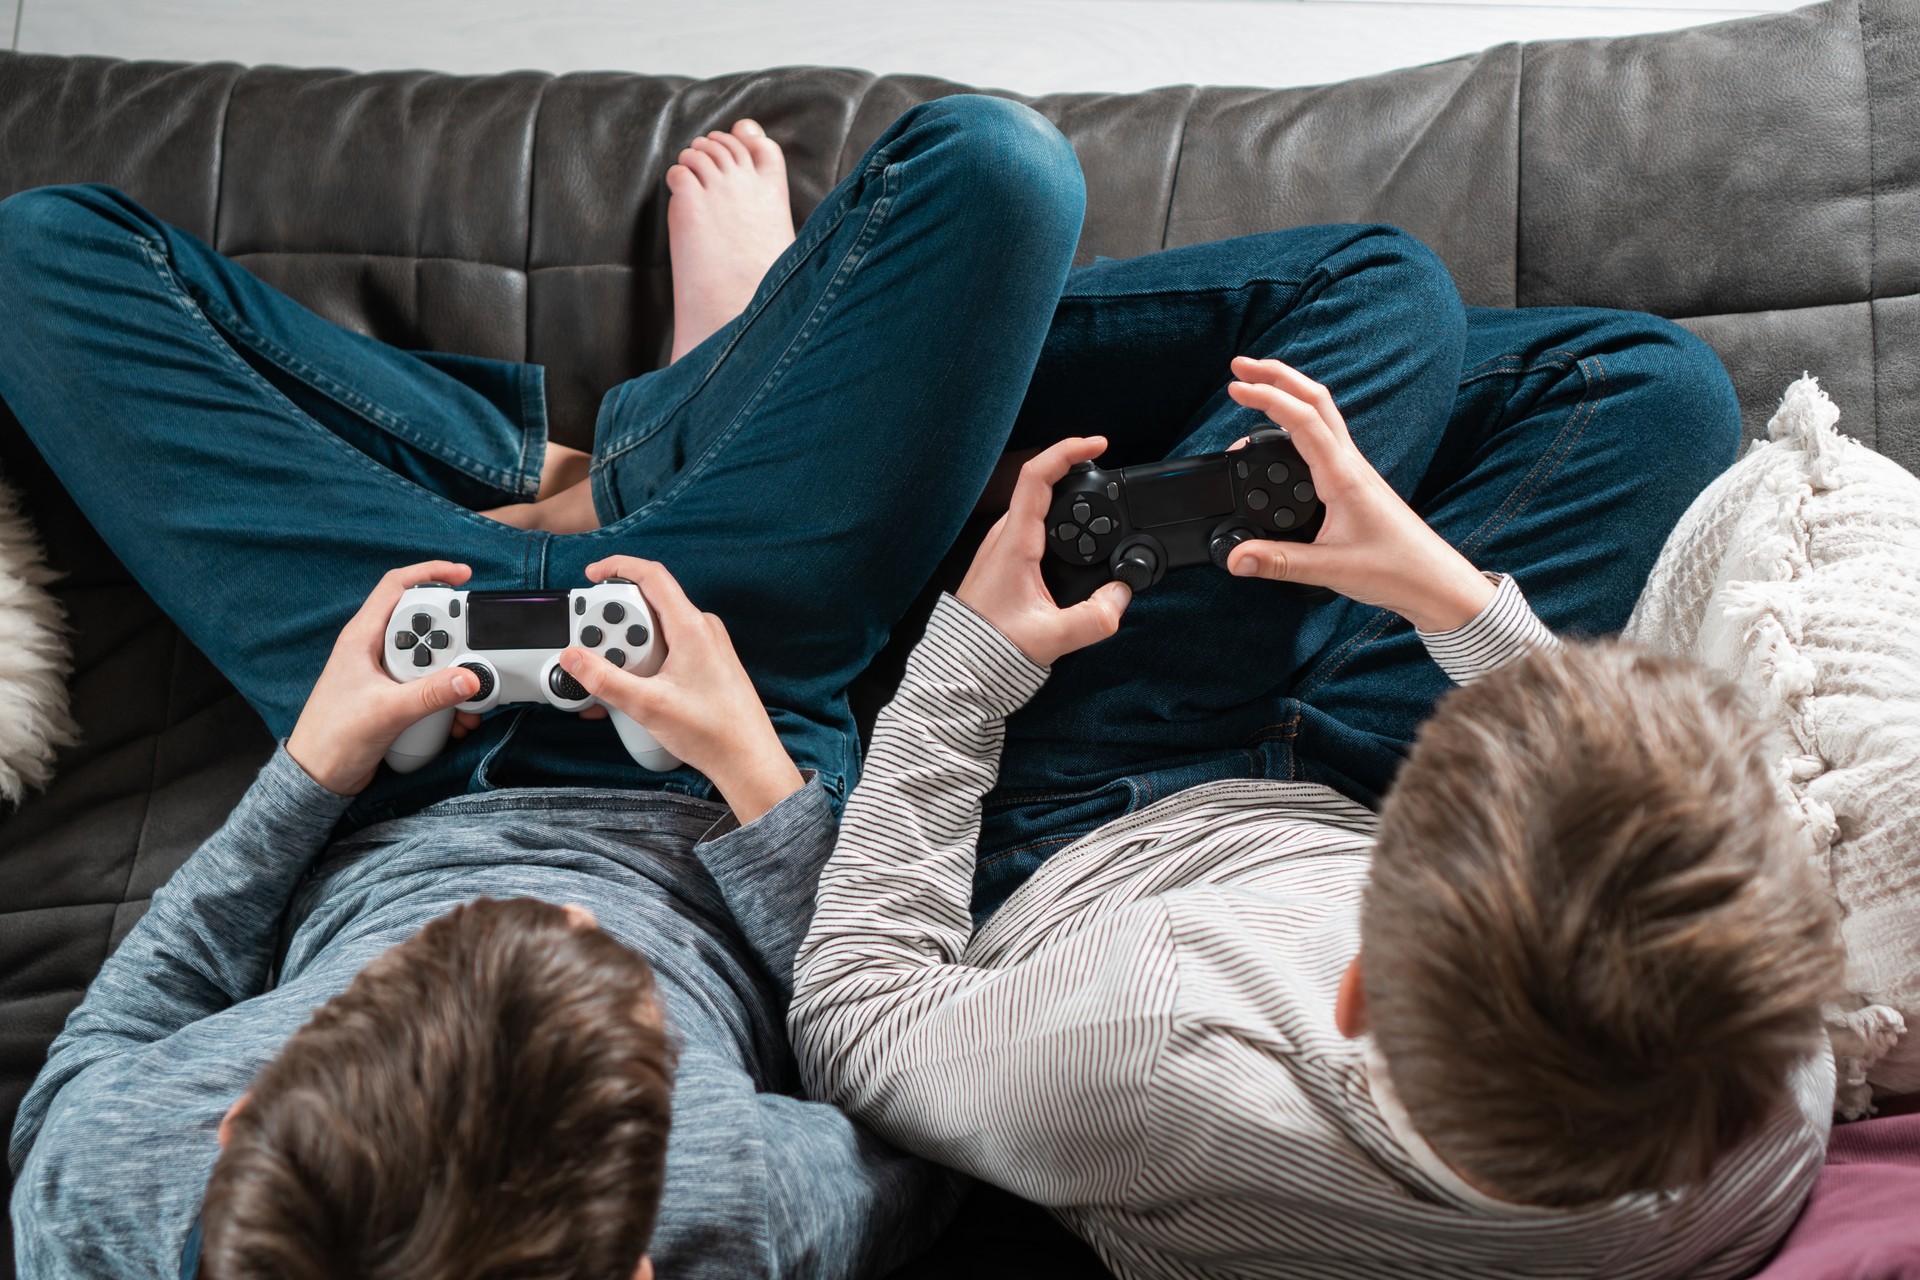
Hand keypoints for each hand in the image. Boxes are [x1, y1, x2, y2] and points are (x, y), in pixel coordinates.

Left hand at [286, 562, 482, 795]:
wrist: (318, 778)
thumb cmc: (332, 739)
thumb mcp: (386, 712)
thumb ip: (431, 694)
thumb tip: (470, 677)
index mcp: (362, 638)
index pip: (397, 587)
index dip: (431, 573)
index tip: (463, 575)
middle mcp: (374, 650)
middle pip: (425, 624)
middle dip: (454, 637)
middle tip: (471, 649)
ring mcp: (386, 674)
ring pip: (432, 658)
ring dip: (454, 675)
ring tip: (465, 693)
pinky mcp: (395, 696)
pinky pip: (430, 686)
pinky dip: (448, 698)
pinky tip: (456, 717)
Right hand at [557, 557, 802, 823]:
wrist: (747, 759)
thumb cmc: (713, 733)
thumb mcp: (647, 705)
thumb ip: (605, 679)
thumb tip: (573, 658)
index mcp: (692, 627)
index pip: (653, 576)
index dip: (618, 567)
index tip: (593, 573)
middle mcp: (703, 629)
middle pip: (648, 606)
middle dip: (616, 624)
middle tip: (596, 649)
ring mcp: (707, 645)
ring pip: (656, 631)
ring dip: (629, 648)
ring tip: (618, 680)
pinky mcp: (707, 663)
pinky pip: (668, 648)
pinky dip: (645, 661)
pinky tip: (635, 689)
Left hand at [956, 436, 1132, 665]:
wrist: (962, 666)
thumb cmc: (993, 647)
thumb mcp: (1053, 637)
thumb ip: (1096, 618)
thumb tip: (1121, 596)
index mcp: (1014, 543)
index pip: (1037, 476)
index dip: (1068, 451)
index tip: (1098, 443)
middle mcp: (1005, 536)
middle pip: (1042, 484)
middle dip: (1077, 472)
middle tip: (1109, 476)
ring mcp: (1002, 545)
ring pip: (1037, 505)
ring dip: (1067, 499)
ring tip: (1098, 506)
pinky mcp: (1004, 559)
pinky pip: (1034, 525)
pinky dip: (1059, 522)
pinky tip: (1076, 538)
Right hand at [1223, 357, 1494, 632]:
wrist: (1433, 581)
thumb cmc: (1395, 569)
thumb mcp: (1330, 569)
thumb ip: (1277, 563)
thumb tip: (1234, 558)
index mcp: (1343, 476)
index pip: (1301, 420)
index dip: (1266, 397)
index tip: (1234, 387)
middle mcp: (1350, 464)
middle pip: (1315, 399)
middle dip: (1277, 375)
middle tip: (1241, 366)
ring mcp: (1355, 469)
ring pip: (1323, 413)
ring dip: (1290, 391)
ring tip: (1257, 386)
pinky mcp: (1356, 481)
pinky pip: (1326, 435)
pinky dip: (1300, 418)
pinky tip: (1286, 430)